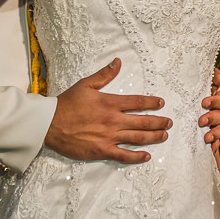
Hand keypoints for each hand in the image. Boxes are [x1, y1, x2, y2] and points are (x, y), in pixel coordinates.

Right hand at [45, 58, 169, 163]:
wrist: (50, 124)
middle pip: (142, 122)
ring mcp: (109, 137)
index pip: (137, 102)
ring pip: (137, 138)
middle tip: (169, 122)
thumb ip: (104, 74)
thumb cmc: (67, 104)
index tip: (161, 103)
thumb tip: (118, 62)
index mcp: (110, 103)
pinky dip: (137, 157)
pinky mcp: (102, 150)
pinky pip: (124, 155)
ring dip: (153, 137)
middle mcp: (113, 120)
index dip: (152, 103)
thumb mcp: (86, 84)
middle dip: (159, 122)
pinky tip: (147, 156)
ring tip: (164, 136)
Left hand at [200, 68, 219, 154]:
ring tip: (207, 138)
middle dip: (212, 118)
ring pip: (219, 129)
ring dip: (214, 134)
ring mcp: (216, 121)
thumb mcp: (206, 74)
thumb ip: (214, 74)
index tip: (204, 102)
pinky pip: (215, 139)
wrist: (191, 88)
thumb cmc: (199, 80)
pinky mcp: (210, 129)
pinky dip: (214, 144)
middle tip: (201, 120)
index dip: (216, 101)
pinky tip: (211, 149)